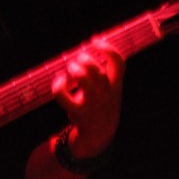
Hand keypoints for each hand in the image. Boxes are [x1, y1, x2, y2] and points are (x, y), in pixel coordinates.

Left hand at [52, 38, 124, 157]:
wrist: (99, 138)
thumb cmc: (100, 107)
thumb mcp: (109, 90)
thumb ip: (103, 73)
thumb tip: (85, 50)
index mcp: (115, 86)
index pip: (119, 64)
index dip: (108, 48)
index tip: (94, 40)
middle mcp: (106, 94)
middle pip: (98, 71)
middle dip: (86, 59)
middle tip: (79, 58)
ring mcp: (92, 104)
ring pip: (84, 80)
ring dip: (74, 70)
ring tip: (70, 68)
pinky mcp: (78, 113)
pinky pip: (64, 96)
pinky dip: (59, 85)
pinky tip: (59, 81)